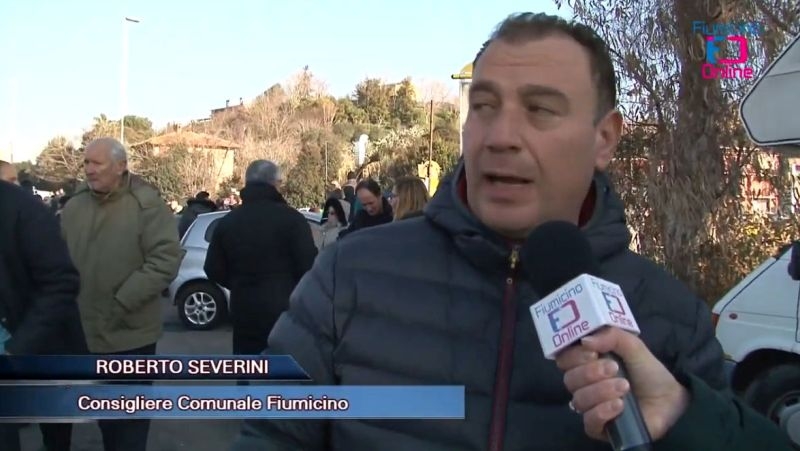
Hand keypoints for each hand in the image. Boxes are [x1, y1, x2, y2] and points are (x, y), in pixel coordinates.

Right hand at [555, 327, 689, 441]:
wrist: (671, 398)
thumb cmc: (649, 371)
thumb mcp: (634, 347)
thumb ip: (612, 336)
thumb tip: (586, 340)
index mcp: (587, 364)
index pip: (564, 360)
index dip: (573, 356)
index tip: (591, 352)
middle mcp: (584, 386)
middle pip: (570, 380)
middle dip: (590, 372)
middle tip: (614, 368)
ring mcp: (590, 407)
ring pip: (579, 400)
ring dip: (601, 391)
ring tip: (624, 387)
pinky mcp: (600, 428)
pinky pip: (589, 422)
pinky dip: (602, 412)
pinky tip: (619, 405)